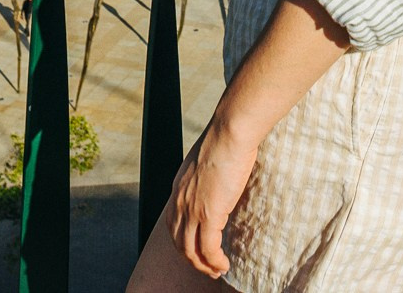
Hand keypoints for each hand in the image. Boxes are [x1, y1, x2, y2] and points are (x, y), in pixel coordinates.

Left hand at [168, 120, 259, 277]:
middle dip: (192, 259)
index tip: (197, 249)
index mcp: (178, 187)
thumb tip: (217, 181)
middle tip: (208, 267)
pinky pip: (208, 249)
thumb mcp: (206, 161)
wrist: (230, 132)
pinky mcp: (208, 214)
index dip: (183, 241)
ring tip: (216, 270)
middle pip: (179, 241)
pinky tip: (223, 265)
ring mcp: (192, 209)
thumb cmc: (225, 140)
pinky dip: (214, 262)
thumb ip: (206, 176)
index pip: (172, 224)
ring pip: (190, 250)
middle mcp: (180, 201)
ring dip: (203, 265)